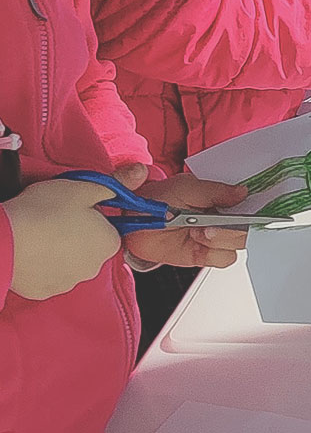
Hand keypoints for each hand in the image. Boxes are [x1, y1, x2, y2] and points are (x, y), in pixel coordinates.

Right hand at [3, 175, 124, 299]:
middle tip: (54, 219)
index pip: (109, 229)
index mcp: (109, 244)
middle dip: (77, 235)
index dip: (93, 217)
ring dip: (58, 252)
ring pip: (68, 263)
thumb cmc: (45, 210)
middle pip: (90, 248)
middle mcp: (94, 269)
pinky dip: (40, 266)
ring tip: (38, 234)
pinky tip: (28, 251)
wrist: (3, 240)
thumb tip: (142, 171)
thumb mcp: (85, 188)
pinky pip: (47, 276)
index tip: (75, 209)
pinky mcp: (43, 292)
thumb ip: (117, 183)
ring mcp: (67, 284)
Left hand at [122, 167, 249, 269]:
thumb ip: (216, 191)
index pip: (252, 205)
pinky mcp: (204, 255)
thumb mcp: (188, 187)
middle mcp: (224, 219)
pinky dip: (212, 253)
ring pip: (238, 245)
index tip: (259, 213)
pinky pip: (223, 259)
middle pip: (249, 229)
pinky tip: (196, 242)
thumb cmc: (159, 198)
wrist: (133, 220)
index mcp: (224, 199)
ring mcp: (215, 238)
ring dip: (220, 240)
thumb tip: (243, 193)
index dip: (259, 210)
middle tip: (212, 225)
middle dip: (234, 229)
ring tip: (198, 231)